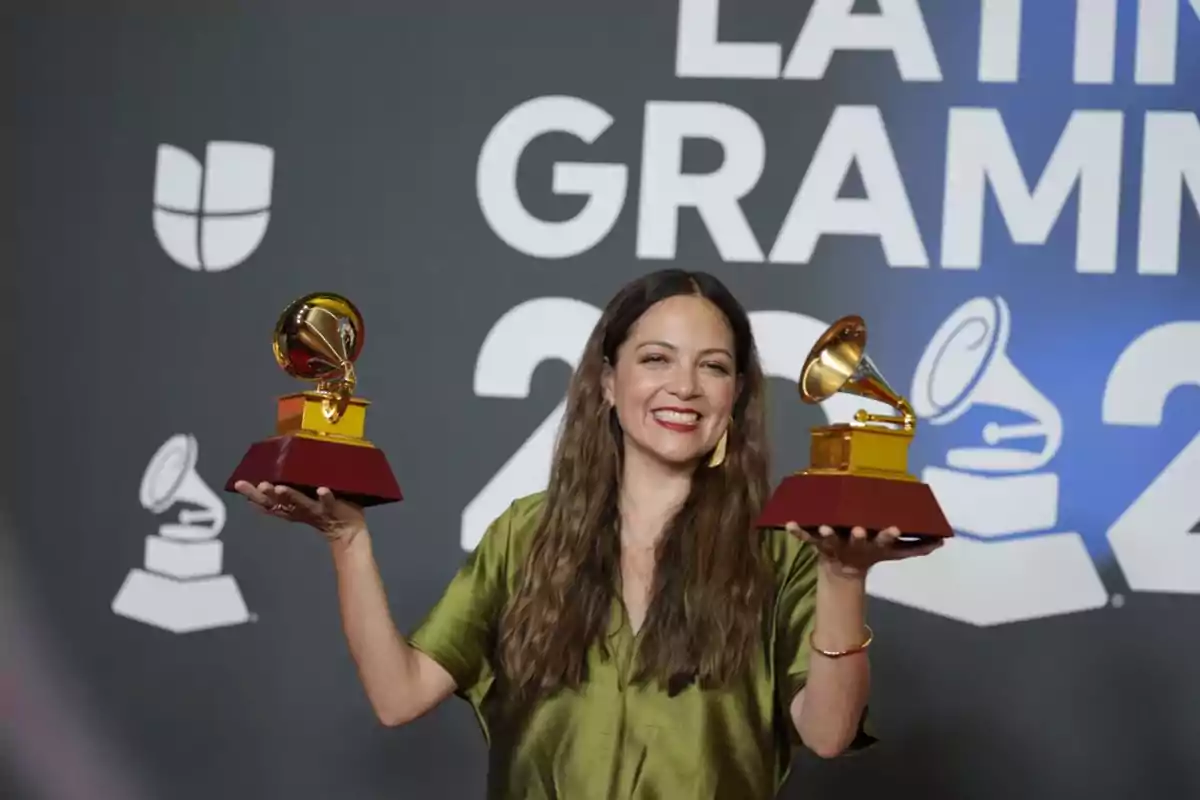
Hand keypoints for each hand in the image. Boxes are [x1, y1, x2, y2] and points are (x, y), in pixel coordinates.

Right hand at [234, 480, 365, 545]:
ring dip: (290, 496)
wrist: (347, 531)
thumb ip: (291, 490)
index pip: (268, 502)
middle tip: (258, 485)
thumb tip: (275, 470)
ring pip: (300, 503)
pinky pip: (328, 502)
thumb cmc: (323, 510)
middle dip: (267, 495)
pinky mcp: (333, 508)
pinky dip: (324, 496)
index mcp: (291, 507)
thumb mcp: (303, 501)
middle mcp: (300, 509)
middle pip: (279, 503)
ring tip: (280, 488)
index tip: (239, 485)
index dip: (253, 495)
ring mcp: (316, 509)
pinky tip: (321, 490)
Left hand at [785, 523, 943, 576]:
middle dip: (858, 535)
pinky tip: (788, 523)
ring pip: (830, 539)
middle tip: (858, 529)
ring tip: (822, 526)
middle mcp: (854, 544)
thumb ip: (916, 547)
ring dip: (826, 534)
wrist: (844, 572)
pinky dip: (797, 531)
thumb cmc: (872, 552)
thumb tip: (942, 541)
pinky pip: (805, 537)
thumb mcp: (894, 553)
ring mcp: (835, 544)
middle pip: (856, 540)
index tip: (894, 527)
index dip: (888, 534)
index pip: (884, 539)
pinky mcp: (817, 544)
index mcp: (873, 544)